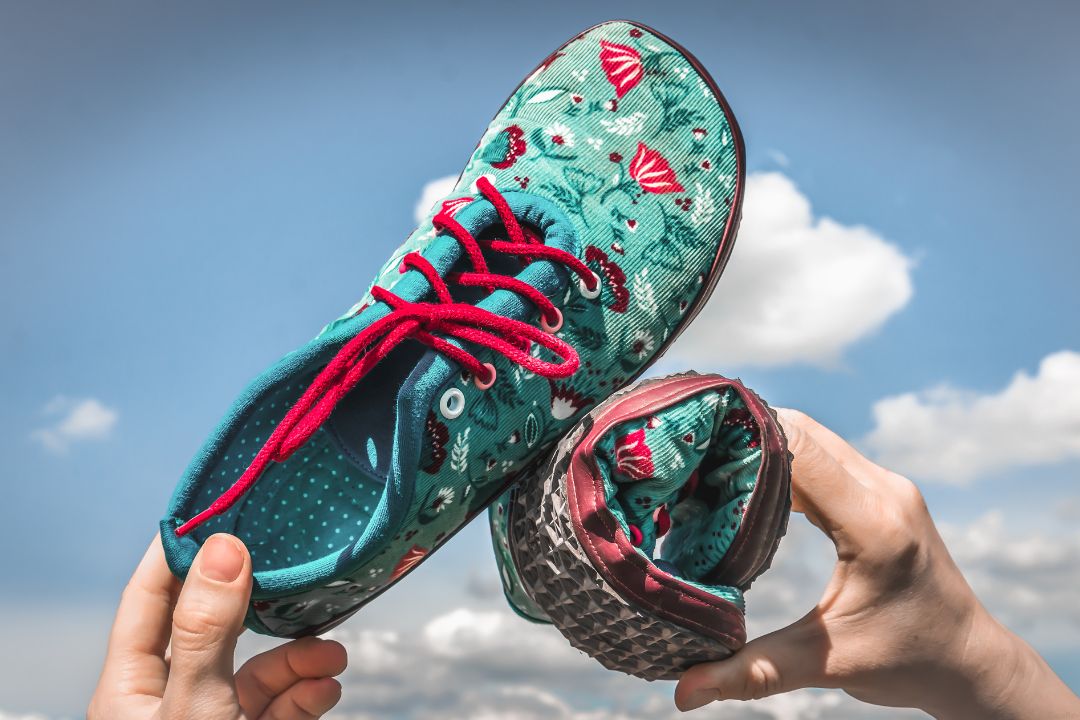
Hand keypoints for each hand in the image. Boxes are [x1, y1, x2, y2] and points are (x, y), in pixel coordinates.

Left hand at [90, 533, 347, 719]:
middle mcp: (167, 700)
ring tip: (332, 653)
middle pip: (213, 627)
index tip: (216, 509)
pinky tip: (326, 685)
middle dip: (258, 601)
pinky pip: (278, 704)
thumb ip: (207, 630)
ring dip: (298, 657)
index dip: (177, 551)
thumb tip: (222, 547)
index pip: (148, 598)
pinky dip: (305, 692)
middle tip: (287, 561)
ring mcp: (209, 717)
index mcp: (131, 689)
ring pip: (255, 670)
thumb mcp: (198, 706)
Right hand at [675, 409, 1079, 717]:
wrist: (970, 661)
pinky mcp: (884, 490)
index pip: (801, 452)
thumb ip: (751, 672)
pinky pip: (825, 454)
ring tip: (708, 459)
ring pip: (814, 436)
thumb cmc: (907, 662)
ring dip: (764, 440)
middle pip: (803, 431)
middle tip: (687, 450)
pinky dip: (785, 456)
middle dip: (743, 431)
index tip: (692, 446)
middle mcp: (885, 491)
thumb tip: (682, 694)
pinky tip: (750, 475)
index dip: (745, 438)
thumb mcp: (825, 664)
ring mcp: (888, 486)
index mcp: (875, 524)